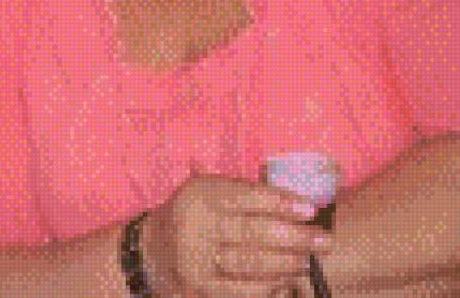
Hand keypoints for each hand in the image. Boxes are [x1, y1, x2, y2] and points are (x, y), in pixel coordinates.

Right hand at [142, 174, 329, 297]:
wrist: (153, 248)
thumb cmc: (193, 213)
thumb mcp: (207, 189)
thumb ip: (243, 190)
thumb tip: (293, 197)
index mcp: (201, 195)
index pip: (245, 197)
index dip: (279, 202)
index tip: (309, 208)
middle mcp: (196, 225)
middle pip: (252, 232)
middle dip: (293, 236)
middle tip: (324, 240)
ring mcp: (197, 260)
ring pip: (249, 263)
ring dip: (285, 263)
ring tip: (308, 260)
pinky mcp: (200, 288)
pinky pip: (240, 291)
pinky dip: (267, 287)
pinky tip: (286, 282)